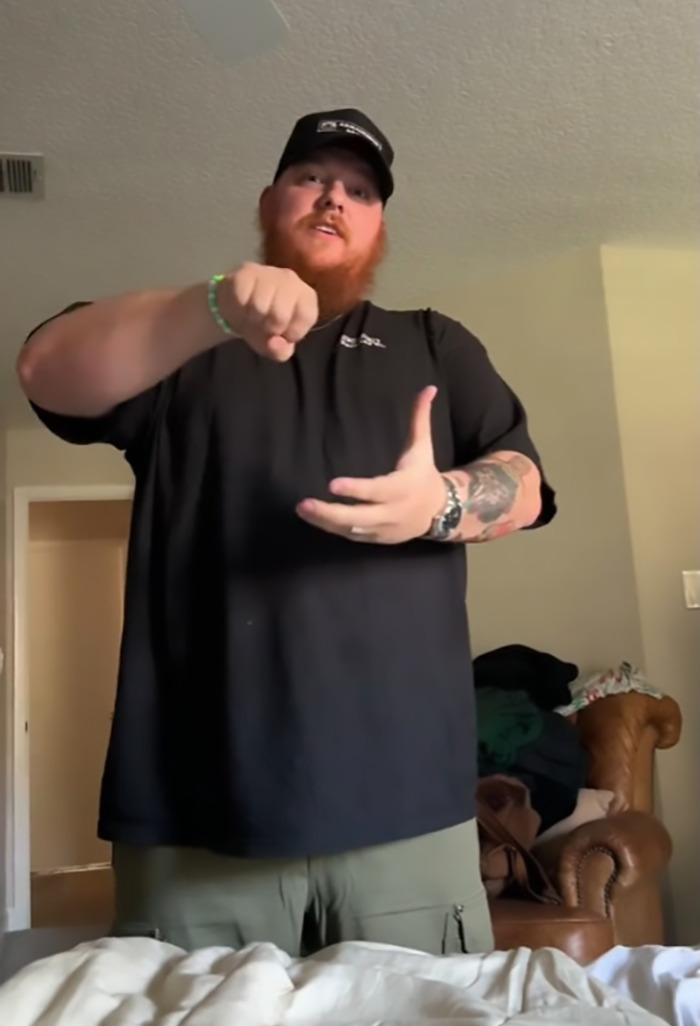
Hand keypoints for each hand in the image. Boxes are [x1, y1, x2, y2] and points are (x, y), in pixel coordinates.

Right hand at [220, 263, 318, 360]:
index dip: (291, 332)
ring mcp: (268, 272)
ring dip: (250, 321)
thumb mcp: (276, 346)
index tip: (281, 333)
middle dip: (267, 329)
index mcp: (306, 296)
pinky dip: (237, 311)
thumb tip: (273, 343)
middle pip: (280, 315)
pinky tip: (240, 308)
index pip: (305, 317)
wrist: (237, 307)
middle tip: (261, 327)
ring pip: (259, 306)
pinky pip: (241, 298)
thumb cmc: (265, 325)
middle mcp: (290, 279)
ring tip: (250, 318)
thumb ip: (280, 351)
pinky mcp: (246, 271)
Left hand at [297, 386, 446, 543]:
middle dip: (331, 512)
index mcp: (402, 487)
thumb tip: (428, 388)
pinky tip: (314, 518)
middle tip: (304, 503)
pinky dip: (334, 529)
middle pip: (359, 516)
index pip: (376, 490)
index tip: (333, 485)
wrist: (439, 511)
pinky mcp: (377, 538)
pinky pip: (353, 536)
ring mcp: (384, 528)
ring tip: (302, 509)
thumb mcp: (422, 447)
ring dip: (325, 521)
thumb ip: (419, 419)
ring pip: (352, 529)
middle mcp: (392, 511)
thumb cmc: (423, 474)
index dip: (356, 489)